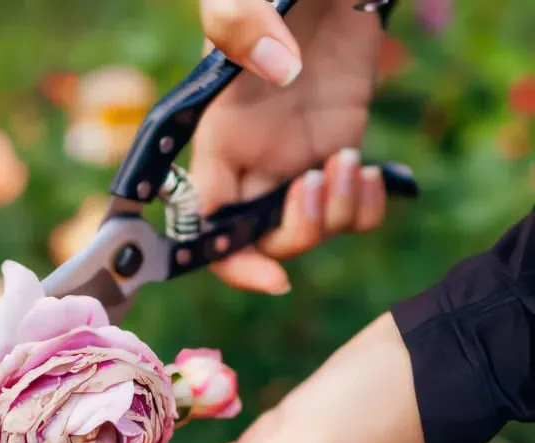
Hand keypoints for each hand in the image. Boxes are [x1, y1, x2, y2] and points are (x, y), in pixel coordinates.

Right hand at [194, 0, 387, 293]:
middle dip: (298, 233)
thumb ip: (241, 27)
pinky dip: (367, 207)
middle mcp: (253, 162)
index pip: (207, 225)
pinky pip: (350, 210)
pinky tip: (374, 173)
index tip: (271, 276)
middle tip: (322, 181)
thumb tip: (280, 67)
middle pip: (263, 241)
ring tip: (351, 160)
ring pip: (310, 231)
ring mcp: (296, 160)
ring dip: (338, 214)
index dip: (231, 262)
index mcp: (218, 140)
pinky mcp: (338, 150)